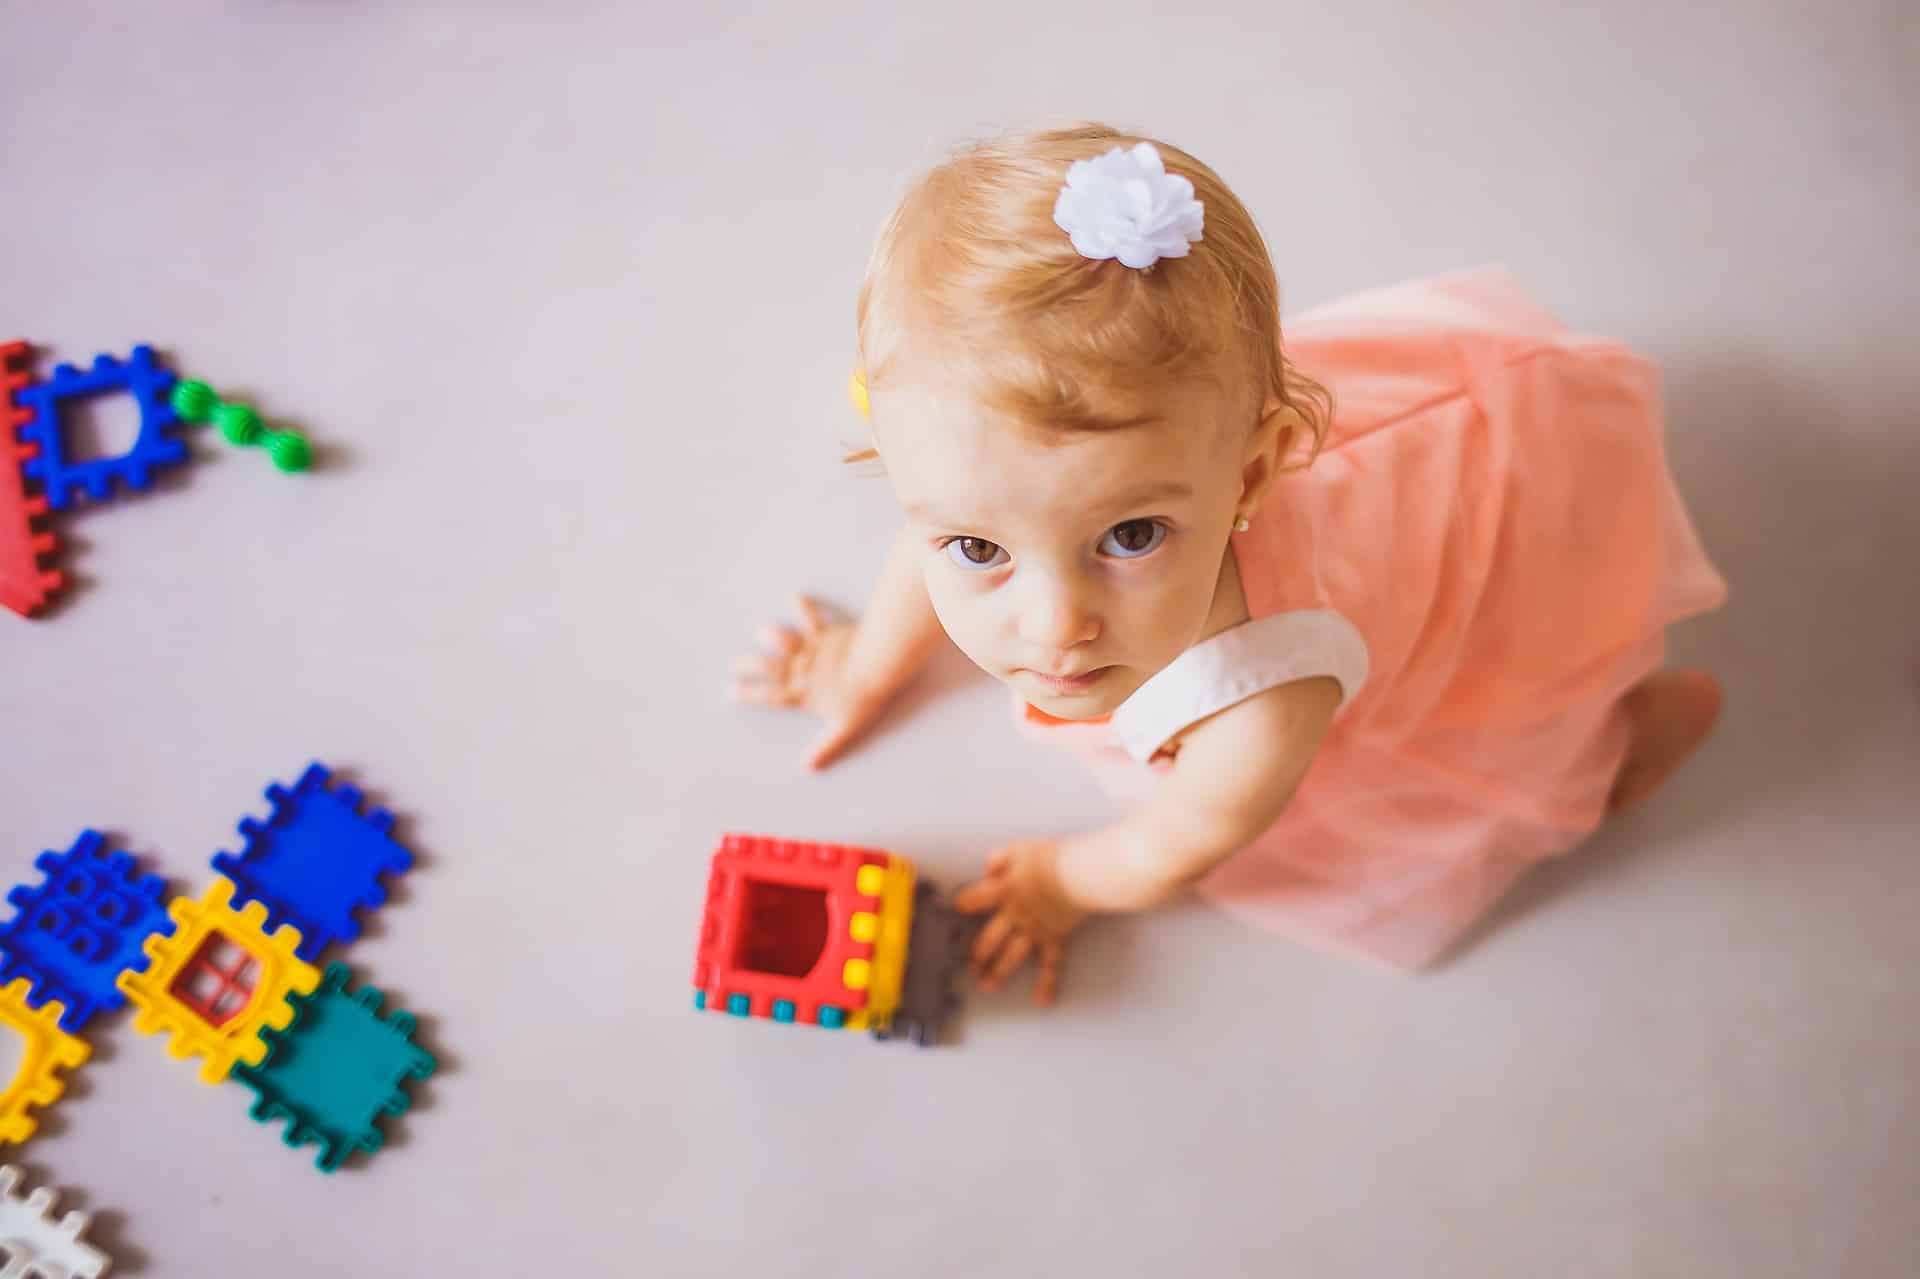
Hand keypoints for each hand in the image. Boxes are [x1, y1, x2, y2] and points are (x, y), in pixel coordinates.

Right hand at [729, 594, 889, 768]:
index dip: (749, 693)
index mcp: (802, 693)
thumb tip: (808, 767)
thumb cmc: (861, 699)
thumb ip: (825, 748)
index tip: (732, 690)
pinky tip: (795, 596)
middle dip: (749, 664)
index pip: (770, 695)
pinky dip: (803, 606)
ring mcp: (812, 650)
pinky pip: (812, 618)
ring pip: (784, 639)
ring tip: (760, 630)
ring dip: (772, 634)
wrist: (875, 668)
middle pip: (768, 666)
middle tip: (735, 663)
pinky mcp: (826, 634)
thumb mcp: (843, 730)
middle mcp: (801, 670)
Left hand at [953, 839, 1086, 1004]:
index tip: (957, 909)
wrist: (1081, 874)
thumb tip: (988, 872)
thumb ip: (998, 859)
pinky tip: (1041, 999)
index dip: (964, 903)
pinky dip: (1047, 982)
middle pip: (989, 938)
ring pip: (1011, 955)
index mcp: (1003, 892)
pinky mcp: (1054, 937)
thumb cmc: (1052, 858)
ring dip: (998, 971)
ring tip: (987, 984)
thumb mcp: (1019, 848)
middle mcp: (1014, 916)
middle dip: (977, 953)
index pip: (974, 900)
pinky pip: (1051, 964)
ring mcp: (1034, 930)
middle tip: (969, 965)